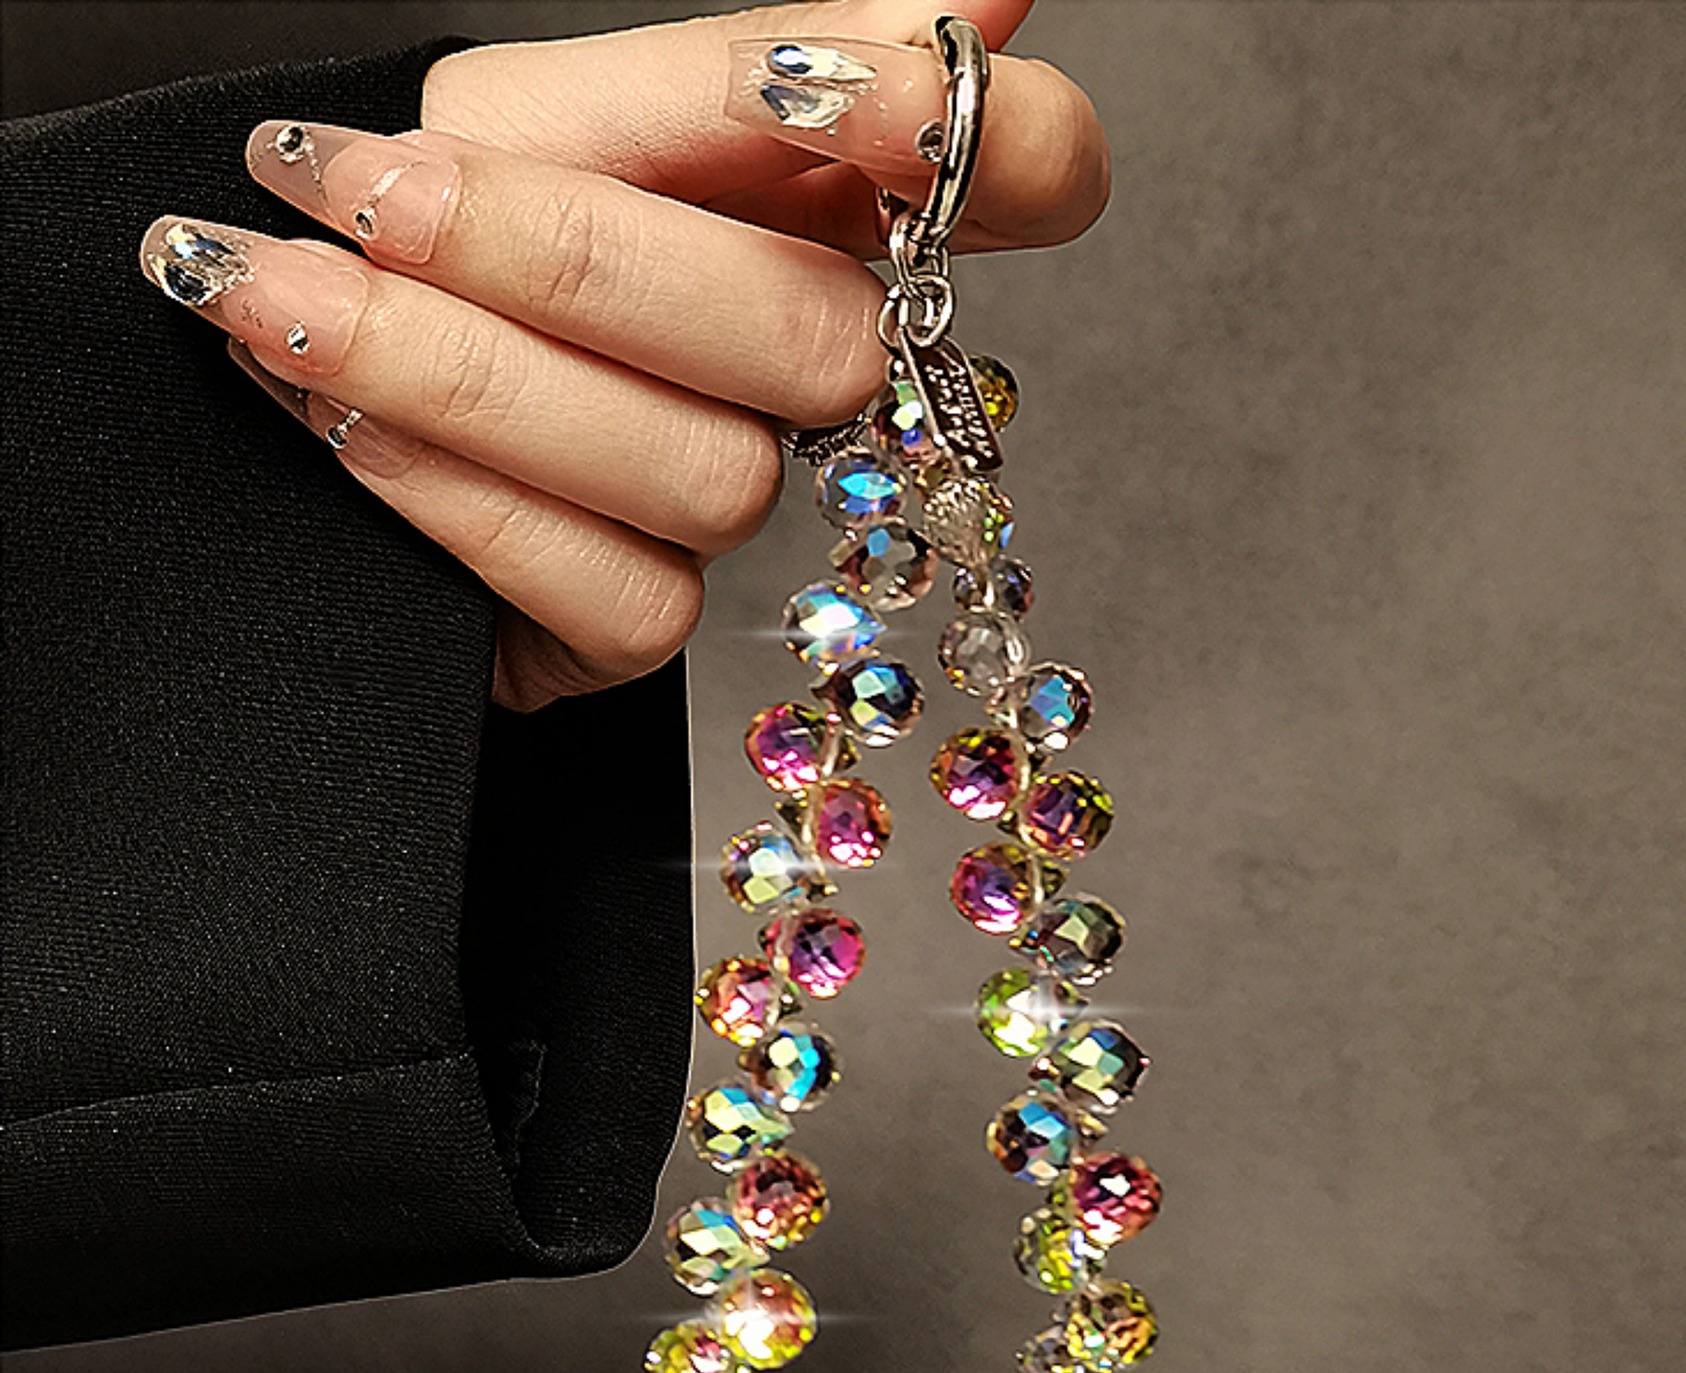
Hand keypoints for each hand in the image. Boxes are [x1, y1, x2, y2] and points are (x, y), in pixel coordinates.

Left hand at [138, 0, 1108, 709]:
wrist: (301, 340)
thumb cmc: (436, 214)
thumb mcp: (552, 106)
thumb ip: (730, 70)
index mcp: (817, 201)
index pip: (1025, 179)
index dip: (998, 151)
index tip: (887, 111)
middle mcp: (804, 361)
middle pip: (824, 337)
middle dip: (583, 263)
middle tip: (381, 190)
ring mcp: (738, 498)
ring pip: (709, 474)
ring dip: (467, 375)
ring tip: (292, 285)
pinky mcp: (648, 621)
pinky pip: (617, 589)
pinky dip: (452, 491)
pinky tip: (334, 415)